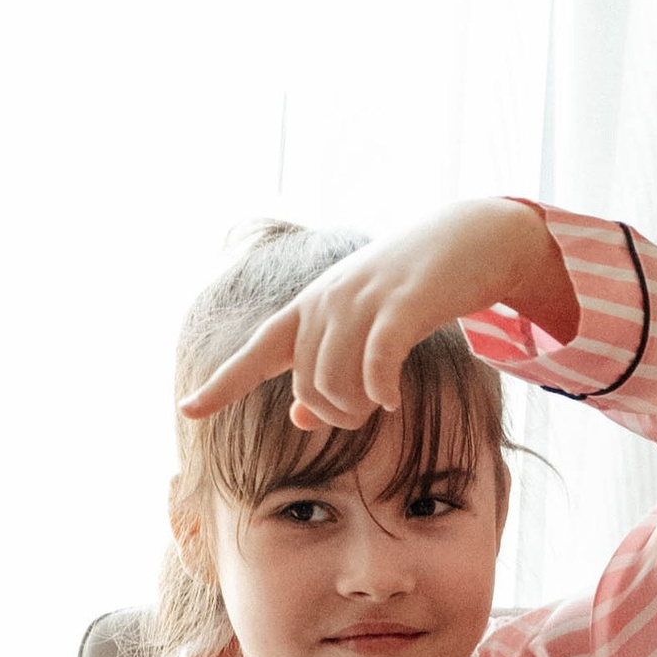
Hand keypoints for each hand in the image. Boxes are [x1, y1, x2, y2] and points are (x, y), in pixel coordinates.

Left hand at [183, 199, 577, 432]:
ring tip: (381, 403)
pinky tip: (391, 401)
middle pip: (309, 387)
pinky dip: (379, 391)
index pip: (257, 352)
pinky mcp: (403, 304)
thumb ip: (330, 368)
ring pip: (338, 384)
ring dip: (357, 409)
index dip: (222, 384)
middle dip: (335, 414)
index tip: (186, 410)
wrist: (469, 240)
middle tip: (366, 412)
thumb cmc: (412, 290)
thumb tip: (299, 417)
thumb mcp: (364, 327)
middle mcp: (327, 301)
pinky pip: (376, 365)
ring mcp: (363, 300)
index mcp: (311, 307)